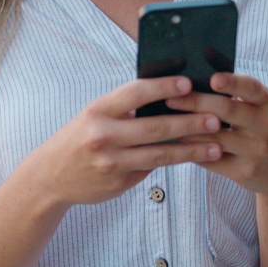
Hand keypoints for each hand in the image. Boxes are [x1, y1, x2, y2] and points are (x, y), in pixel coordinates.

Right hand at [21, 76, 224, 208]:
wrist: (51, 176)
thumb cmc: (80, 137)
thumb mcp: (95, 114)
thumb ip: (125, 107)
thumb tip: (169, 97)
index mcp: (98, 110)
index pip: (135, 93)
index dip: (163, 87)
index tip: (188, 83)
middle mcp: (104, 135)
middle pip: (155, 127)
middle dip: (190, 122)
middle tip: (216, 119)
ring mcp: (111, 162)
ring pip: (160, 154)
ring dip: (192, 149)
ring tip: (216, 146)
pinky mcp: (118, 183)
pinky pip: (151, 169)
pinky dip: (174, 162)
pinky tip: (194, 157)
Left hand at [165, 73, 267, 195]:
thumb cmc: (259, 127)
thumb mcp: (256, 106)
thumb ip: (234, 88)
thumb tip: (204, 57)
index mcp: (266, 103)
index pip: (252, 88)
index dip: (233, 83)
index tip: (213, 79)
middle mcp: (265, 125)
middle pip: (227, 110)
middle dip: (196, 103)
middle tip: (170, 99)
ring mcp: (256, 151)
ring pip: (215, 138)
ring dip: (187, 129)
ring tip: (165, 121)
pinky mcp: (244, 172)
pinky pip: (211, 160)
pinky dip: (191, 151)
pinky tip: (175, 144)